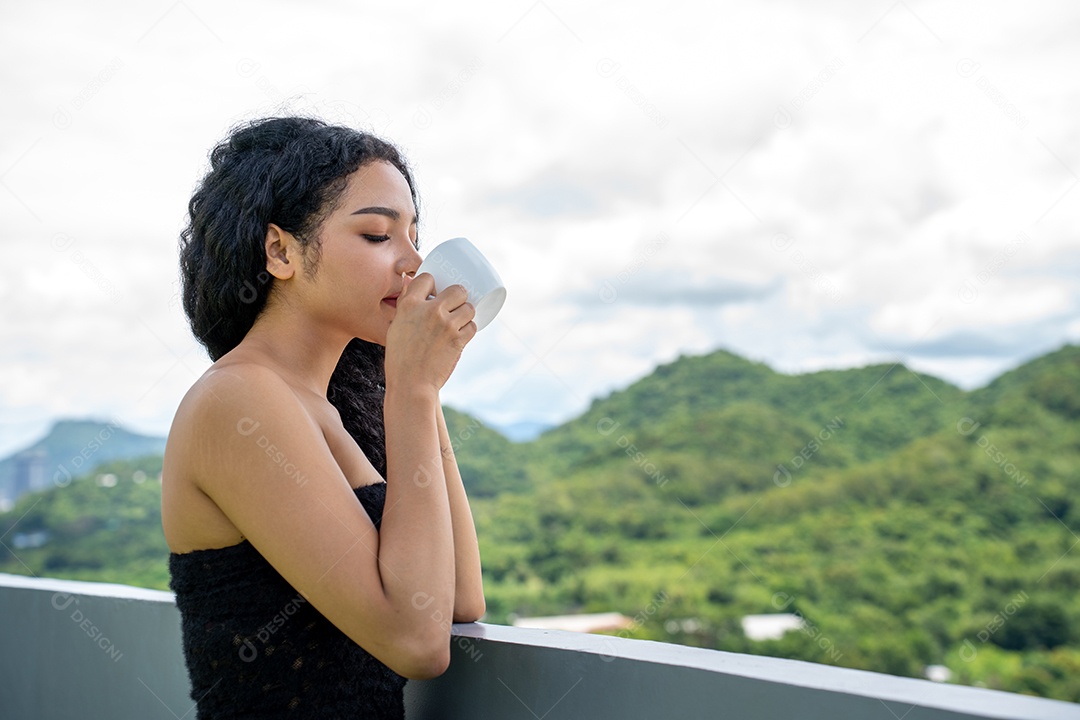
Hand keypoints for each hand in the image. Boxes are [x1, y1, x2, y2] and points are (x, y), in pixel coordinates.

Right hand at [384, 273, 476, 393]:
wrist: (411, 383)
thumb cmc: (400, 357)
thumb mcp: (396, 327)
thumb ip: (405, 305)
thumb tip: (409, 282)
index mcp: (409, 305)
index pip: (426, 278)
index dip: (432, 282)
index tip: (435, 290)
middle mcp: (429, 311)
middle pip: (456, 289)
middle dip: (458, 296)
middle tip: (454, 306)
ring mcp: (446, 325)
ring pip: (469, 307)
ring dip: (466, 313)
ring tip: (460, 321)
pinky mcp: (458, 340)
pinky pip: (473, 326)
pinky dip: (469, 329)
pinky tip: (463, 333)